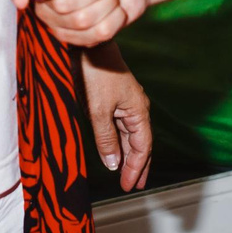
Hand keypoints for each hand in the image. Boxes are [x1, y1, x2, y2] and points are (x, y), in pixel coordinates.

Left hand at [79, 46, 152, 190]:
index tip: (129, 186)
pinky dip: (119, 143)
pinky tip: (114, 151)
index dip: (137, 168)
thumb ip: (106, 139)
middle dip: (138, 166)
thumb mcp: (98, 111)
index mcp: (138, 112)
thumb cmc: (95, 74)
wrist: (88, 46)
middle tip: (133, 185)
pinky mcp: (114, 99)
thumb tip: (114, 165)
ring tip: (125, 173)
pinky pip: (121, 127)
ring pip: (130, 136)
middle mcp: (136, 109)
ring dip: (128, 156)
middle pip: (141, 144)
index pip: (142, 148)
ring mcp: (126, 104)